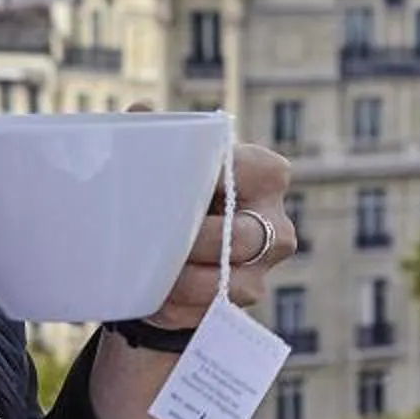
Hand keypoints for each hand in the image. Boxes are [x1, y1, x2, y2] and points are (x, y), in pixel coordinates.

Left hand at [139, 138, 297, 328]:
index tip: (170, 185)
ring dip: (179, 278)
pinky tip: (156, 292)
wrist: (178, 253)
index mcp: (267, 175)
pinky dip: (177, 303)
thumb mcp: (171, 162)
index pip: (246, 172)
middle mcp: (277, 224)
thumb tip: (142, 111)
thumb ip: (158, 134)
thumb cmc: (181, 194)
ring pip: (223, 279)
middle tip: (152, 235)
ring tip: (146, 267)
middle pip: (239, 236)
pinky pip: (209, 307)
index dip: (206, 180)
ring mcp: (264, 269)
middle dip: (190, 240)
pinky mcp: (244, 302)